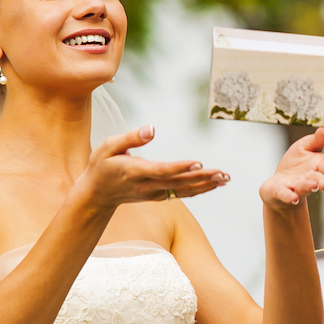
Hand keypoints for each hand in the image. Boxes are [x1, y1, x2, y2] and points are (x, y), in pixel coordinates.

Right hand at [79, 126, 228, 206]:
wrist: (96, 195)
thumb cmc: (101, 166)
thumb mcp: (108, 147)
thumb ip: (131, 138)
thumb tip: (153, 128)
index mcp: (135, 172)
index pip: (161, 170)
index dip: (180, 168)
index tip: (198, 163)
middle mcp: (147, 185)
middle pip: (178, 183)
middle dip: (202, 178)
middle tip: (223, 173)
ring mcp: (154, 193)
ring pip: (184, 191)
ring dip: (206, 185)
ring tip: (226, 179)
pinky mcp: (158, 196)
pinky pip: (182, 193)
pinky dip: (200, 189)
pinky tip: (215, 184)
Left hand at [261, 127, 323, 210]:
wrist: (279, 185)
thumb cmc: (294, 165)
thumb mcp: (305, 147)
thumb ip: (318, 139)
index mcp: (316, 166)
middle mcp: (308, 179)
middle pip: (317, 180)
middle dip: (321, 182)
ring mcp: (295, 187)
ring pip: (303, 187)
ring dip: (307, 187)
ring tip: (312, 186)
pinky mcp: (282, 193)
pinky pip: (285, 195)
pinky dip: (288, 197)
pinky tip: (292, 198)